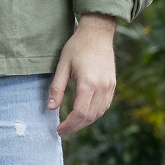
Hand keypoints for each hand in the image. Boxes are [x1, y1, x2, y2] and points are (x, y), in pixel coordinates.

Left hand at [49, 13, 117, 136]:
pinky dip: (94, 114)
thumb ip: (57, 87)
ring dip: (85, 122)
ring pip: (99, 113)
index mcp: (88, 83)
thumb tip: (51, 108)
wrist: (98, 34)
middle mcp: (102, 87)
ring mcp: (110, 87)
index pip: (80, 113)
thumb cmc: (77, 47)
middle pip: (90, 117)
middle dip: (75, 127)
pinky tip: (83, 115)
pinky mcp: (113, 85)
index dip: (69, 125)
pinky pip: (104, 106)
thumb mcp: (62, 65)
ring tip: (71, 125)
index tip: (58, 129)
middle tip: (62, 131)